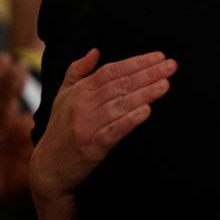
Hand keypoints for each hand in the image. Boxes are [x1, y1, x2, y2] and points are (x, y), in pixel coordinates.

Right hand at [30, 50, 175, 201]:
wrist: (48, 168)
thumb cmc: (60, 128)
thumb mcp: (63, 96)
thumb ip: (77, 71)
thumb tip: (95, 51)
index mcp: (79, 92)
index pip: (112, 71)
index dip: (136, 62)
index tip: (159, 56)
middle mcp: (83, 106)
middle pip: (120, 85)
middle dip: (148, 74)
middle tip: (171, 66)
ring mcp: (87, 126)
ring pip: (120, 105)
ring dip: (145, 94)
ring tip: (165, 84)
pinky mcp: (92, 146)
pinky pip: (114, 130)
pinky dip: (130, 120)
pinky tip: (147, 111)